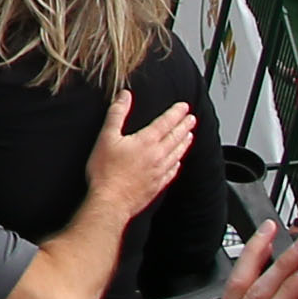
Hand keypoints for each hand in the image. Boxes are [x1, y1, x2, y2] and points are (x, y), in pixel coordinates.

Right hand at [88, 90, 197, 217]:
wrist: (111, 201)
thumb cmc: (105, 171)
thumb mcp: (106, 137)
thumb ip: (116, 114)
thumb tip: (124, 96)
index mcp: (146, 141)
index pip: (165, 122)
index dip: (176, 113)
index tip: (184, 107)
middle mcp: (157, 155)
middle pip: (175, 137)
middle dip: (184, 126)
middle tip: (191, 119)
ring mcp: (159, 171)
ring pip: (177, 153)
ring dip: (184, 143)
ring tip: (189, 136)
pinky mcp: (157, 185)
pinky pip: (173, 171)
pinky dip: (177, 163)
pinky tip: (178, 162)